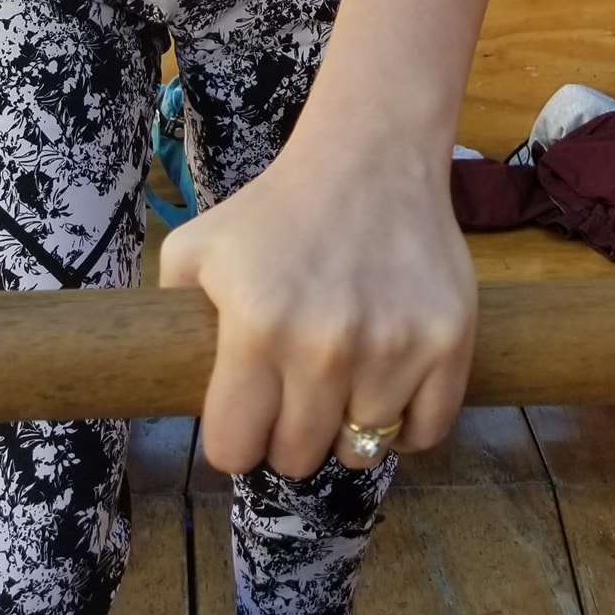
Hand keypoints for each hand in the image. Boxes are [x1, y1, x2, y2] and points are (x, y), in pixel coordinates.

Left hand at [158, 133, 475, 478]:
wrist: (370, 155)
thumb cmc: (277, 207)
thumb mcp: (197, 247)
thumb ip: (171, 316)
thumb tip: (166, 380)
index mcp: (256, 325)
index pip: (234, 450)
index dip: (236, 436)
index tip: (247, 413)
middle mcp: (325, 345)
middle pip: (297, 459)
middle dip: (288, 434)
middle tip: (294, 390)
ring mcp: (394, 346)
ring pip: (361, 451)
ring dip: (346, 426)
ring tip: (342, 379)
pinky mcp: (448, 341)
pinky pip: (426, 433)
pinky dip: (408, 424)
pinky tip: (389, 384)